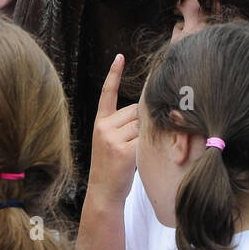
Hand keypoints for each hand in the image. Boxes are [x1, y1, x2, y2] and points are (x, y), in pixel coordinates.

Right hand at [87, 54, 138, 204]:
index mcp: (100, 122)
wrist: (103, 192)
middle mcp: (104, 127)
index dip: (114, 74)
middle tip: (134, 142)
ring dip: (145, 135)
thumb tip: (146, 111)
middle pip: (135, 110)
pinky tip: (139, 157)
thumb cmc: (112, 166)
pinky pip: (145, 139)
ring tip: (134, 152)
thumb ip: (123, 124)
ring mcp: (112, 138)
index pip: (108, 93)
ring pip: (141, 124)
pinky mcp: (124, 151)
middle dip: (140, 122)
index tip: (120, 57)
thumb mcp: (109, 141)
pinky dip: (148, 146)